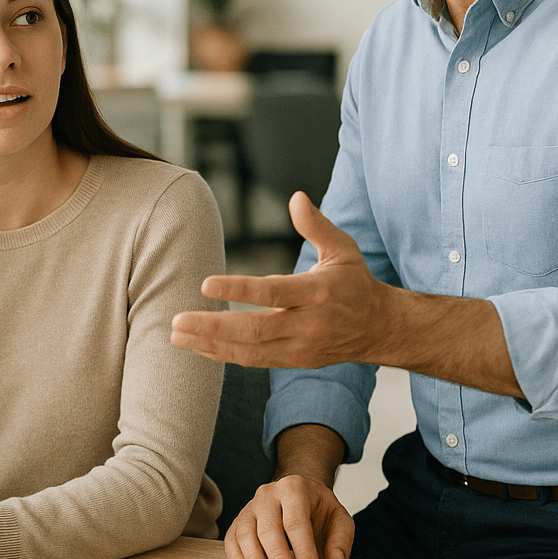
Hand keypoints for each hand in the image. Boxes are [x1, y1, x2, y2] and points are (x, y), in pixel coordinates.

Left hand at [170, 192, 397, 368]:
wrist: (380, 329)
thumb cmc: (355, 283)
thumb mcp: (343, 249)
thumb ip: (317, 225)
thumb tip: (296, 197)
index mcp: (320, 292)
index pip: (274, 292)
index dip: (240, 290)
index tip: (206, 284)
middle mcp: (309, 324)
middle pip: (256, 329)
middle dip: (213, 327)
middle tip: (177, 320)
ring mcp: (301, 347)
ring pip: (251, 351)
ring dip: (211, 345)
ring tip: (176, 335)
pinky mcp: (295, 361)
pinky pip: (255, 361)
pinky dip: (225, 355)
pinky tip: (198, 347)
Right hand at [224, 474, 353, 558]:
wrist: (297, 494)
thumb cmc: (318, 509)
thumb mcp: (339, 518)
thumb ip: (341, 539)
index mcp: (294, 489)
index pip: (296, 522)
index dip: (303, 551)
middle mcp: (268, 495)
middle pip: (268, 528)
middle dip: (277, 558)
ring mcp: (250, 507)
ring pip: (245, 532)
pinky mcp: (239, 520)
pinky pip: (232, 537)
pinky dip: (235, 556)